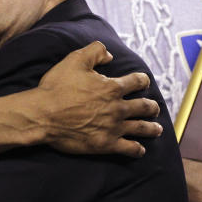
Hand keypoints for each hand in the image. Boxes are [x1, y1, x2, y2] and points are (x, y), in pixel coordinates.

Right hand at [36, 41, 162, 157]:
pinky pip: (128, 148)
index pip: (137, 82)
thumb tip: (110, 54)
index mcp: (112, 87)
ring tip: (157, 129)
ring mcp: (113, 127)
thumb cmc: (57, 87)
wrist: (44, 115)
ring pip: (141, 128)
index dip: (143, 81)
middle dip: (152, 107)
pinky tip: (140, 150)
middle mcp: (118, 108)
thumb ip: (95, 51)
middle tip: (155, 108)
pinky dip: (137, 149)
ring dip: (152, 128)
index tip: (144, 82)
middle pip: (144, 107)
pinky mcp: (106, 144)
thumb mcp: (75, 60)